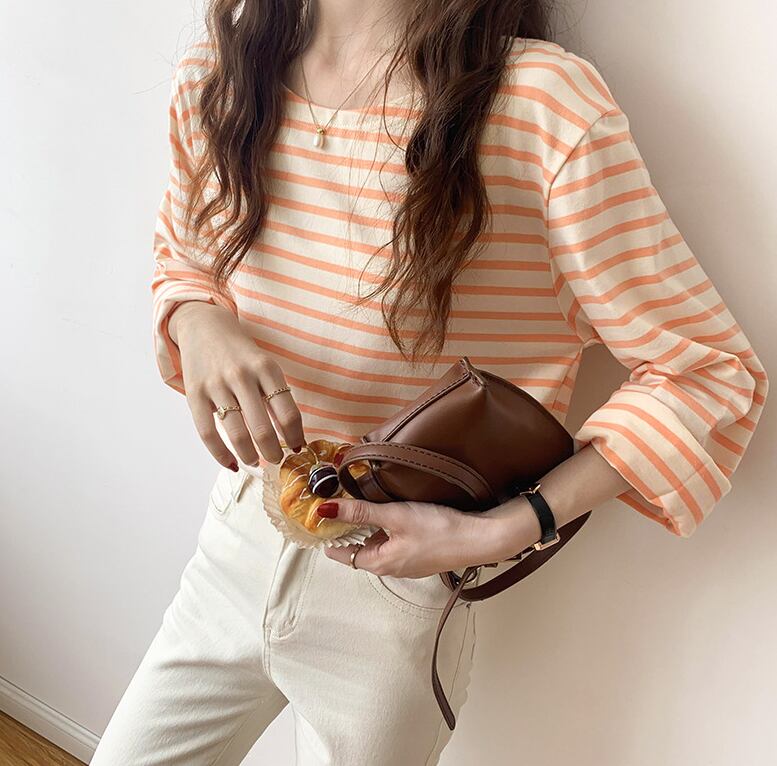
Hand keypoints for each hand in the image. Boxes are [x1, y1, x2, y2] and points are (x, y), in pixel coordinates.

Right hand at [168, 300, 305, 468]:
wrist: (204, 326)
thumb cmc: (241, 352)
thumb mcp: (265, 365)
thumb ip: (276, 396)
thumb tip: (291, 437)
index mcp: (266, 368)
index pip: (288, 413)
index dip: (295, 437)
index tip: (297, 448)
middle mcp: (242, 376)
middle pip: (263, 428)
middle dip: (273, 452)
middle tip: (277, 459)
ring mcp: (216, 385)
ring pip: (237, 434)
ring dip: (250, 456)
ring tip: (257, 461)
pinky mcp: (194, 394)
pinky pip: (208, 433)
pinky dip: (221, 454)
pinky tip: (231, 463)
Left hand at [322, 496, 537, 577]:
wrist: (478, 539)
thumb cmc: (437, 530)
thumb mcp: (394, 516)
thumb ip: (360, 512)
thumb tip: (325, 509)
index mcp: (380, 563)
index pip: (344, 555)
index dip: (330, 540)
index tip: (319, 526)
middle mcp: (392, 568)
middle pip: (362, 550)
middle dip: (349, 532)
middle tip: (337, 508)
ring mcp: (409, 563)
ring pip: (380, 546)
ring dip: (369, 530)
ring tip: (360, 507)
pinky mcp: (423, 554)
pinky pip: (396, 543)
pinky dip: (387, 530)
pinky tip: (392, 514)